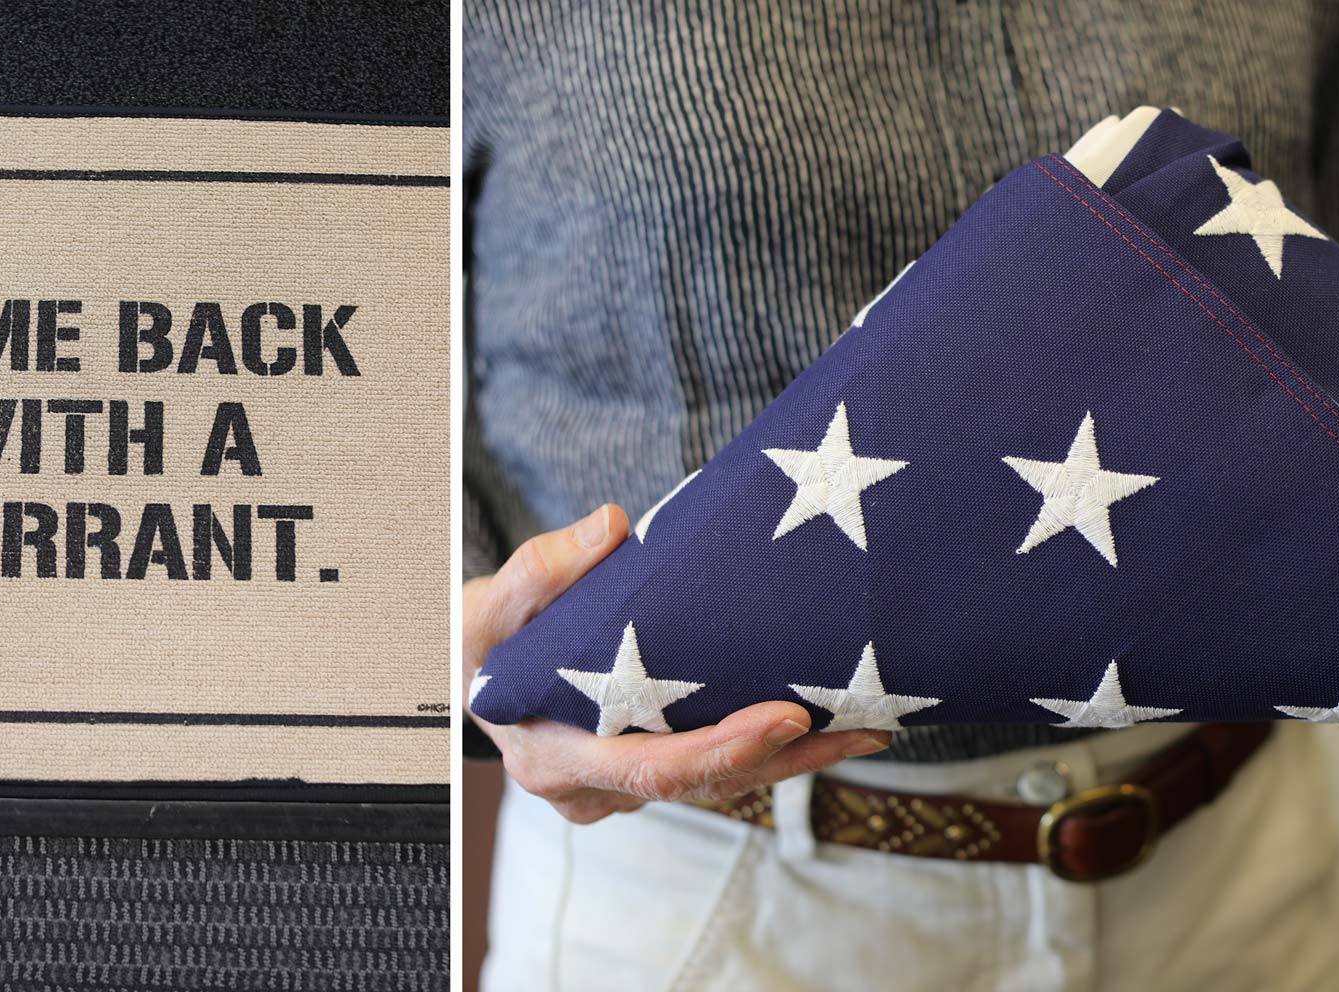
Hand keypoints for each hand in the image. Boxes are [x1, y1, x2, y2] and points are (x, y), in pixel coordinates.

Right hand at [463, 503, 890, 824]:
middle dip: (790, 760)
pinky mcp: (643, 778)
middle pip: (705, 786)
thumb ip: (542, 569)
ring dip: (795, 760)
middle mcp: (593, 792)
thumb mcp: (486, 603)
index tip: (792, 714)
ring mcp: (621, 793)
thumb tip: (611, 525)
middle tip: (867, 727)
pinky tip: (830, 724)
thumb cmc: (475, 642)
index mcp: (555, 756)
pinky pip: (712, 772)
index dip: (726, 747)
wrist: (465, 680)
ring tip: (873, 726)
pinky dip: (770, 751)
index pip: (653, 767)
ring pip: (719, 786)